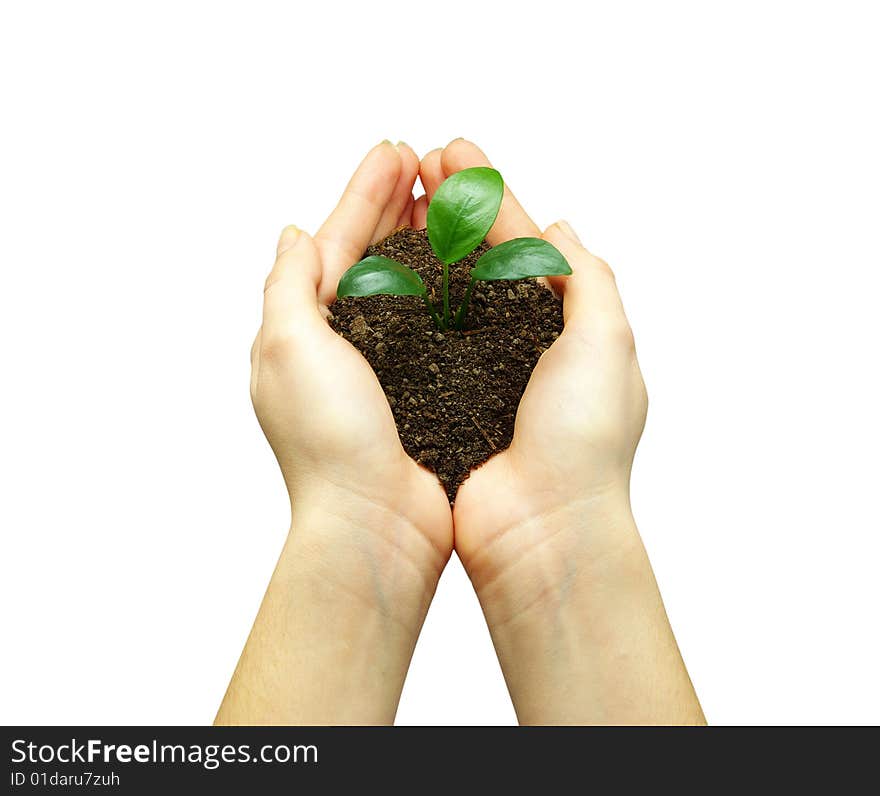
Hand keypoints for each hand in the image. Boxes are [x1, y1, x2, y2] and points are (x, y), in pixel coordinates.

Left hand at [218, 143, 451, 724]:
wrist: (375, 524)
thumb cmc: (330, 442)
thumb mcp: (289, 347)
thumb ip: (289, 285)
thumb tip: (291, 233)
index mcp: (303, 326)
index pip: (335, 239)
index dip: (366, 192)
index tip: (397, 151)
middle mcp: (341, 344)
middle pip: (371, 255)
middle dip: (397, 206)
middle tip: (427, 162)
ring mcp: (383, 368)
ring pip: (407, 286)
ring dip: (425, 241)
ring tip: (450, 201)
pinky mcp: (421, 390)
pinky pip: (435, 326)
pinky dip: (448, 291)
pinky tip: (469, 269)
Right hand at [423, 139, 703, 723]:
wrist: (542, 529)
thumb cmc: (582, 441)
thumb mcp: (608, 343)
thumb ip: (589, 280)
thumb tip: (562, 228)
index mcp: (566, 323)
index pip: (521, 240)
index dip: (487, 193)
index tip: (452, 152)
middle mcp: (521, 342)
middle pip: (480, 257)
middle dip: (451, 206)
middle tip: (417, 161)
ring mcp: (479, 371)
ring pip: (446, 292)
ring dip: (424, 244)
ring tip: (395, 200)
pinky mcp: (443, 400)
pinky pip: (422, 341)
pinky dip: (404, 304)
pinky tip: (381, 273)